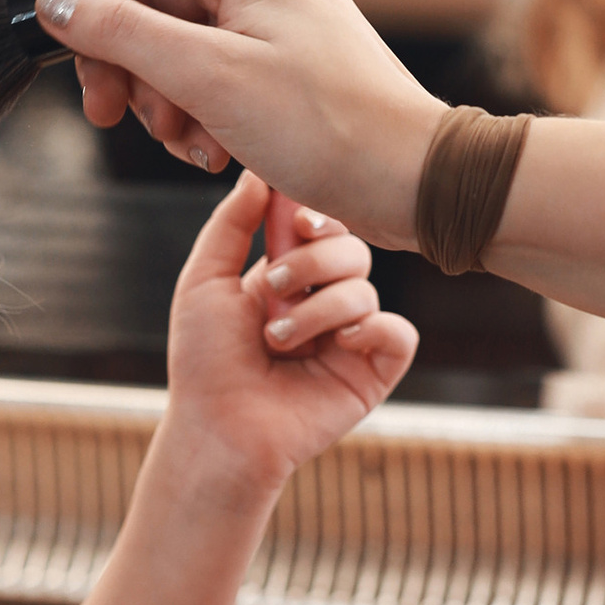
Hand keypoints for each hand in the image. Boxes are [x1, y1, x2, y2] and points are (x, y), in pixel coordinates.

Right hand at [0, 0, 441, 246]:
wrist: (418, 181)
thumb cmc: (330, 128)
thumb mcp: (211, 81)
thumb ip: (125, 34)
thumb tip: (56, 0)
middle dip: (116, 58)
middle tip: (113, 115)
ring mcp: (272, 17)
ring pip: (170, 41)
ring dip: (160, 98)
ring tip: (193, 145)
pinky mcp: (283, 60)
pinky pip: (208, 71)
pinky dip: (196, 111)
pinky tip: (218, 153)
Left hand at [160, 175, 417, 498]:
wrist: (218, 430)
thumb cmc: (204, 362)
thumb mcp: (204, 280)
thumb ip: (231, 224)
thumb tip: (259, 173)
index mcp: (290, 277)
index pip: (325, 227)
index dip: (319, 216)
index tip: (298, 220)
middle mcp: (325, 303)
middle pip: (353, 251)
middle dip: (315, 261)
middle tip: (276, 286)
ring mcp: (351, 338)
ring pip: (366, 291)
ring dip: (319, 309)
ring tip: (278, 340)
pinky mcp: (373, 373)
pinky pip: (399, 333)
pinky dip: (374, 330)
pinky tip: (341, 344)